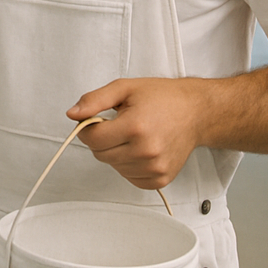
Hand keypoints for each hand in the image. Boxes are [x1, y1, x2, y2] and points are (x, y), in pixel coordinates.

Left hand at [67, 78, 203, 189]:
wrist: (195, 112)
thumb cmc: (162, 97)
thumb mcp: (124, 88)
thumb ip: (94, 100)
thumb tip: (72, 114)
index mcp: (135, 127)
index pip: (92, 139)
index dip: (86, 128)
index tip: (94, 120)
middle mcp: (146, 151)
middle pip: (100, 155)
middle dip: (101, 139)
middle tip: (117, 124)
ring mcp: (154, 168)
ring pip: (113, 167)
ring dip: (115, 152)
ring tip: (132, 134)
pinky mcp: (160, 179)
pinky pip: (129, 177)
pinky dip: (128, 164)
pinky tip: (139, 148)